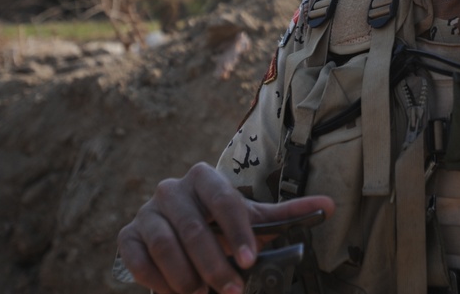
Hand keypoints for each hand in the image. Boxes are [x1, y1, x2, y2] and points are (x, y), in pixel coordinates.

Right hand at [117, 162, 334, 293]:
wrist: (181, 235)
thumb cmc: (222, 226)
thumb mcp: (254, 219)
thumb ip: (288, 214)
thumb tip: (331, 206)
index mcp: (204, 178)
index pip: (224, 201)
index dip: (237, 233)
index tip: (249, 262)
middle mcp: (172, 189)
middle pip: (193, 228)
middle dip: (214, 266)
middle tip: (232, 292)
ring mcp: (147, 211)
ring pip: (165, 244)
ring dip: (186, 278)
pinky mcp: (128, 235)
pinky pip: (137, 258)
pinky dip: (156, 280)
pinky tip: (174, 293)